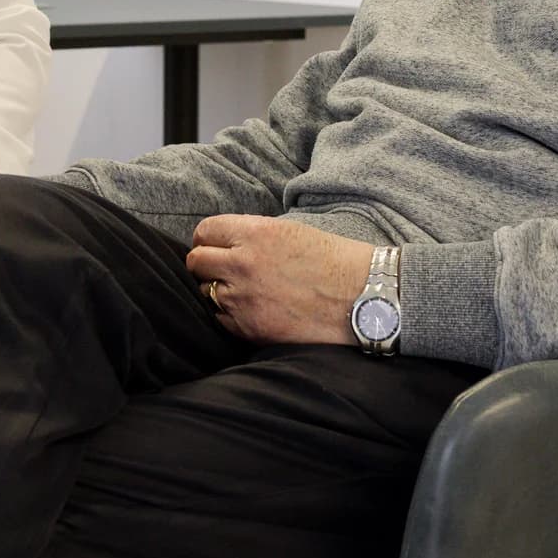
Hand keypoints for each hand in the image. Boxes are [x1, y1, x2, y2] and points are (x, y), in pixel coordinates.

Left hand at [185, 215, 373, 345]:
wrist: (361, 298)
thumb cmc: (332, 261)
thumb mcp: (289, 231)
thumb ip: (251, 235)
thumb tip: (223, 242)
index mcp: (254, 234)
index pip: (205, 232)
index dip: (207, 239)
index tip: (213, 246)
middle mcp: (242, 264)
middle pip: (196, 262)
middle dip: (205, 265)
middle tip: (220, 269)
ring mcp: (243, 298)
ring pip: (205, 291)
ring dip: (217, 290)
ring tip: (243, 291)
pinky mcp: (249, 327)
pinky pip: (221, 319)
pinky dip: (230, 315)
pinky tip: (253, 309)